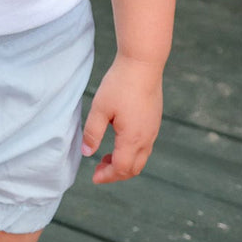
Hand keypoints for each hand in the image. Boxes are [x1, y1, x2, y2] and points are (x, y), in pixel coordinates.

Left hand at [81, 54, 163, 183]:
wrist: (143, 64)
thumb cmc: (120, 85)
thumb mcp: (100, 108)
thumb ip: (93, 132)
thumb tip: (87, 153)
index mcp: (132, 139)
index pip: (121, 169)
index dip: (107, 176)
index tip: (94, 177)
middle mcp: (146, 138)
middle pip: (133, 168)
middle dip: (116, 174)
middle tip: (98, 169)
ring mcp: (153, 130)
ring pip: (141, 158)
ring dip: (124, 163)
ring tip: (106, 156)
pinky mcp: (154, 121)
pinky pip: (145, 146)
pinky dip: (131, 152)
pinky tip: (119, 141)